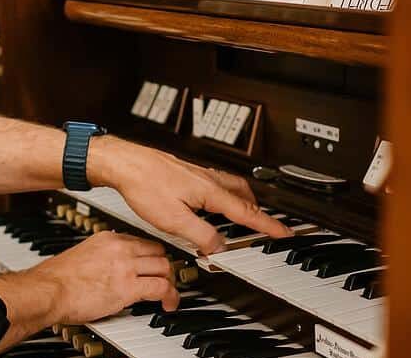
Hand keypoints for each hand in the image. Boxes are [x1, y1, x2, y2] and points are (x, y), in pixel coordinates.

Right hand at [33, 231, 178, 323]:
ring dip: (170, 282)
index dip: (153, 256)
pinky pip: (161, 288)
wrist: (47, 291)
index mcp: (108, 238)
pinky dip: (170, 296)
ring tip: (170, 294)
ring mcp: (125, 266)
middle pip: (159, 252)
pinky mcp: (128, 287)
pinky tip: (168, 303)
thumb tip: (108, 268)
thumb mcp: (82, 255)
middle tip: (166, 280)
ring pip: (164, 268)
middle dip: (166, 268)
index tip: (155, 265)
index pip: (143, 242)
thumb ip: (100, 256)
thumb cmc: (56, 279)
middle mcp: (120, 248)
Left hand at [89, 136, 292, 254]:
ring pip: (232, 186)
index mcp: (211, 192)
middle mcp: (209, 180)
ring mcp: (199, 174)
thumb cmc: (144, 186)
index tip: (284, 232)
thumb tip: (219, 248)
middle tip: (267, 225)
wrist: (126, 163)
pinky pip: (217, 183)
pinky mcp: (187, 172)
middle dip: (259, 212)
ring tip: (245, 214)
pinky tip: (214, 199)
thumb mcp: (173, 221)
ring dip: (244, 201)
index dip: (268, 225)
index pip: (247, 213)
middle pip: (245, 196)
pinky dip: (226, 193)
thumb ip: (200, 235)